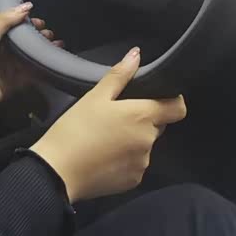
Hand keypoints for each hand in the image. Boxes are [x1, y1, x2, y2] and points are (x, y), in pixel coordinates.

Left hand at [0, 2, 57, 117]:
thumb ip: (5, 21)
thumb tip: (26, 6)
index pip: (15, 28)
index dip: (28, 24)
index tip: (42, 22)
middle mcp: (2, 52)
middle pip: (25, 43)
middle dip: (39, 38)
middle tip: (52, 35)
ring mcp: (8, 69)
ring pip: (31, 58)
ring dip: (43, 52)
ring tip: (58, 46)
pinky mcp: (14, 84)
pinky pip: (31, 76)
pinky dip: (42, 70)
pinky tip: (53, 63)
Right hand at [30, 48, 185, 202]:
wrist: (57, 172)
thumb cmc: (75, 130)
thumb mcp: (95, 97)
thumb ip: (119, 75)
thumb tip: (136, 54)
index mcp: (143, 116)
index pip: (178, 108)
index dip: (171, 102)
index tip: (156, 100)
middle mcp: (149, 140)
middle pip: (158, 126)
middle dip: (143, 121)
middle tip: (115, 119)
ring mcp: (142, 163)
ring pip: (145, 146)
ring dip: (133, 142)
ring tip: (105, 140)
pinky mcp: (133, 181)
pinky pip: (136, 165)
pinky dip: (125, 161)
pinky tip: (103, 157)